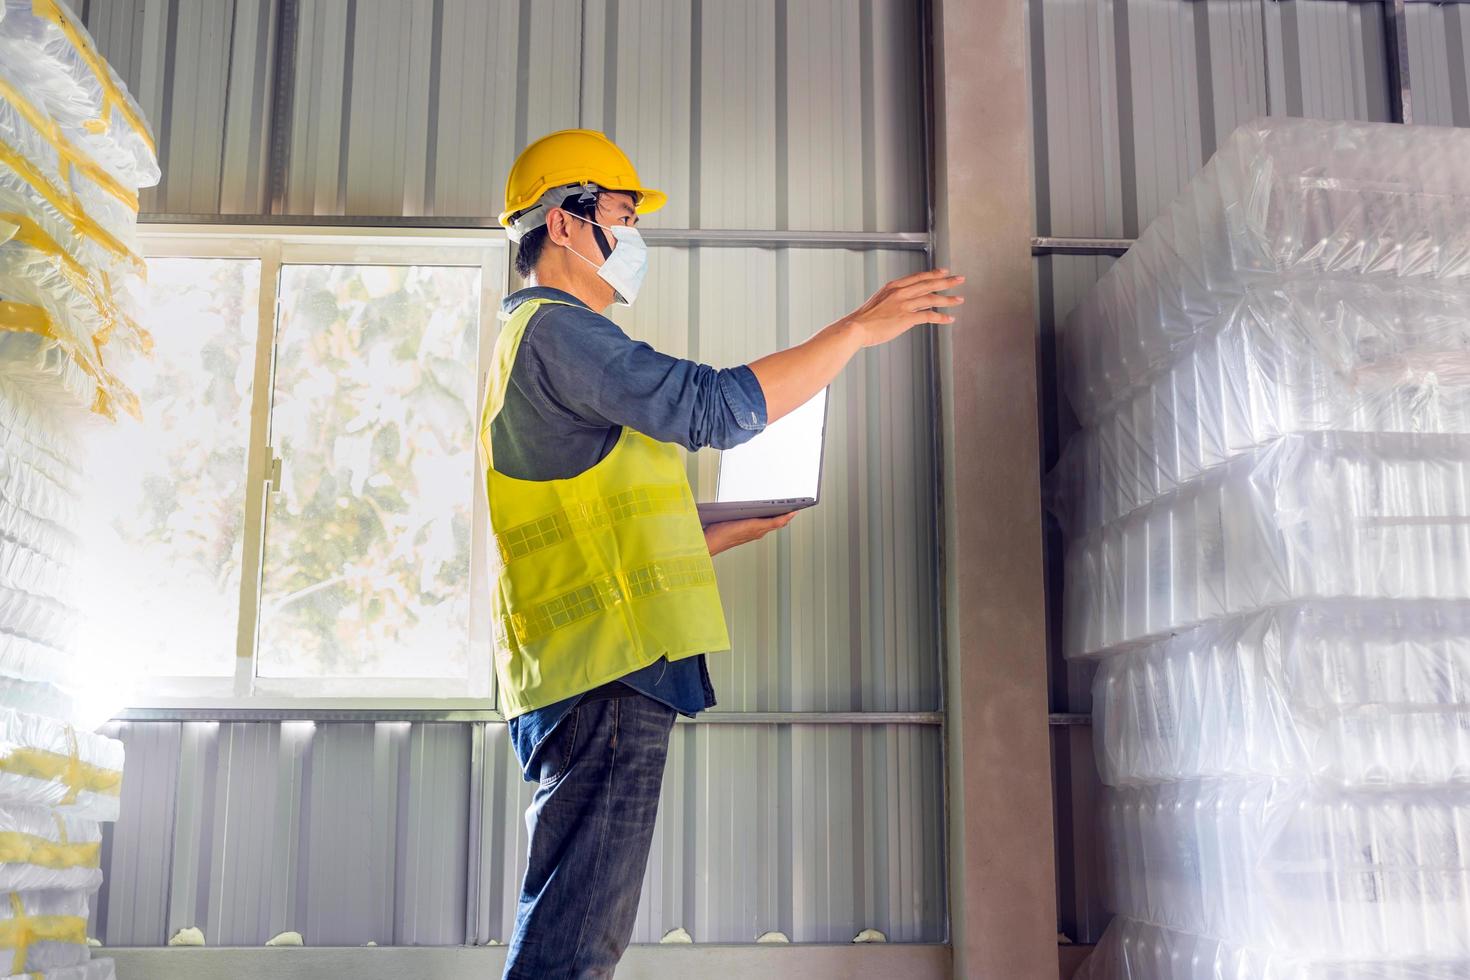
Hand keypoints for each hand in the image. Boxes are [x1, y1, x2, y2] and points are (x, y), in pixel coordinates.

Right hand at [703, 512, 797, 555]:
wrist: (711, 542)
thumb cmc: (721, 532)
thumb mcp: (737, 517)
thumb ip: (752, 515)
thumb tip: (764, 510)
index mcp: (757, 527)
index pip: (779, 521)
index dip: (788, 516)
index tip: (796, 510)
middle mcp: (757, 532)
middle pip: (777, 524)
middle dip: (786, 516)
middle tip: (794, 509)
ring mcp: (753, 535)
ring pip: (770, 526)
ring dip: (778, 519)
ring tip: (784, 511)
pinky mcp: (748, 535)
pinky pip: (763, 528)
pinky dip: (769, 522)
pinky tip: (766, 517)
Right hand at [843, 268, 964, 347]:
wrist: (855, 327)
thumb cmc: (863, 319)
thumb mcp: (878, 302)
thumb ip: (891, 301)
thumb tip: (902, 305)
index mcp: (893, 287)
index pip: (918, 277)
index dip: (933, 274)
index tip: (943, 272)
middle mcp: (900, 292)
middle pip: (928, 283)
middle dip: (946, 281)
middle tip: (959, 279)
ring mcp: (904, 304)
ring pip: (932, 298)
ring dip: (948, 299)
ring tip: (959, 299)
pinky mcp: (906, 318)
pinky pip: (929, 315)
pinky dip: (941, 317)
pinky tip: (949, 319)